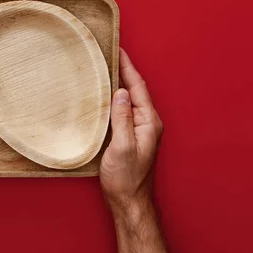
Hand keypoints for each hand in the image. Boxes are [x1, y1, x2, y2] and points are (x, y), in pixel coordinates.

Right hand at [100, 48, 163, 211]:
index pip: (138, 87)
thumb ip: (122, 119)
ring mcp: (139, 129)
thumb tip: (119, 93)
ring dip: (118, 83)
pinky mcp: (129, 136)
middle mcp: (146, 123)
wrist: (129, 202)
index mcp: (149, 122)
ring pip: (128, 99)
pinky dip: (113, 98)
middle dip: (123, 70)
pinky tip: (104, 96)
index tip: (119, 50)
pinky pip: (122, 110)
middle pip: (134, 90)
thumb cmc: (126, 179)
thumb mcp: (122, 147)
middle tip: (109, 54)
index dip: (128, 67)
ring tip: (105, 68)